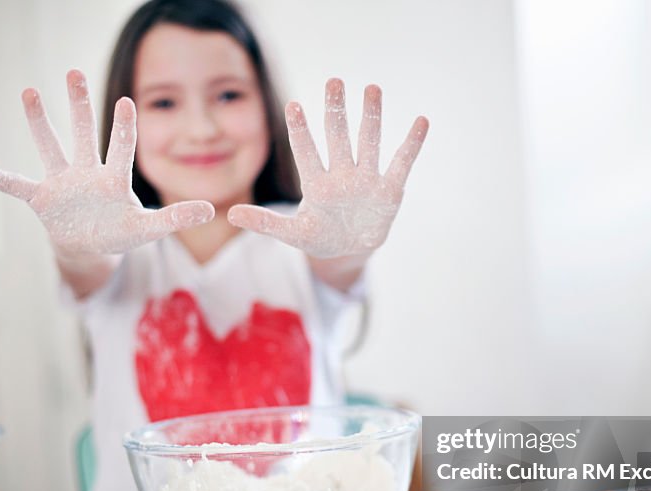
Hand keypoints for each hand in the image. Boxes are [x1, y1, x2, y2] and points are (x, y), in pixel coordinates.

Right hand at [0, 70, 212, 256]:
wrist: (89, 247)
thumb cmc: (119, 232)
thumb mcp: (148, 228)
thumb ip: (176, 218)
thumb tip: (212, 210)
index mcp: (114, 177)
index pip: (122, 147)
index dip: (125, 127)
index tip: (129, 100)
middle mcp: (87, 171)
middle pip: (84, 133)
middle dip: (80, 104)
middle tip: (75, 72)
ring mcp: (62, 181)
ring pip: (50, 146)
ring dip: (39, 122)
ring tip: (30, 91)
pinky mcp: (41, 198)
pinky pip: (15, 185)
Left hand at [228, 78, 427, 258]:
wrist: (349, 250)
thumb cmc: (319, 237)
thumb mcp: (292, 234)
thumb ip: (265, 223)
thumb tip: (230, 215)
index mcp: (316, 184)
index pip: (306, 152)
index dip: (300, 131)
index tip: (292, 105)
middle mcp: (341, 174)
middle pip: (338, 137)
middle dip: (336, 110)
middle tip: (333, 81)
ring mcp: (366, 179)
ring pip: (368, 142)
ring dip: (371, 117)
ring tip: (372, 88)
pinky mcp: (389, 189)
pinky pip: (401, 163)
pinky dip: (411, 144)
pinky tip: (421, 121)